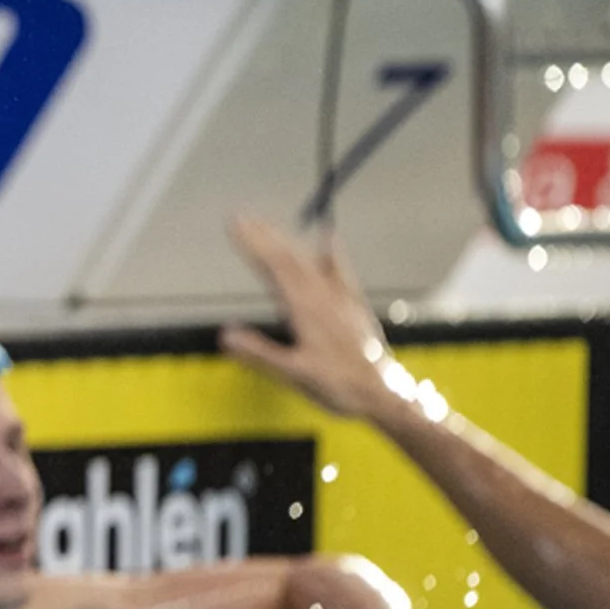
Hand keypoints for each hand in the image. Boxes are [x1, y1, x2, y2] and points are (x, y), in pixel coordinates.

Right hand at [219, 215, 412, 419]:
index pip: (274, 266)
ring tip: (269, 225)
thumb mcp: (294, 374)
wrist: (384, 394)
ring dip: (287, 240)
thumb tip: (225, 334)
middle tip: (243, 214)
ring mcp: (340, 299)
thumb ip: (260, 353)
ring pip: (310, 260)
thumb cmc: (339, 387)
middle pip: (289, 257)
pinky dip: (330, 252)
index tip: (235, 222)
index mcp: (306, 309)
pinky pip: (340, 271)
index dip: (253, 243)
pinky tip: (328, 237)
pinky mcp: (353, 306)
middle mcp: (323, 297)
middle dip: (264, 234)